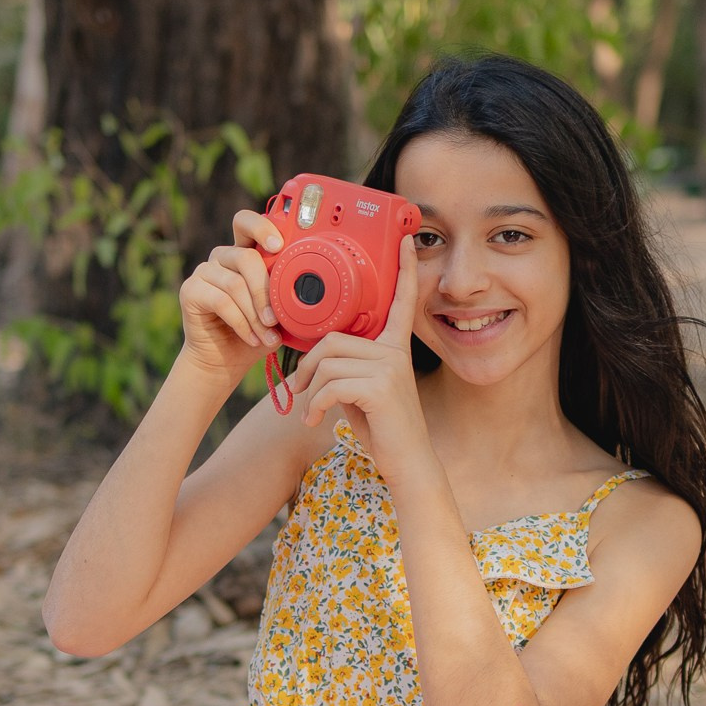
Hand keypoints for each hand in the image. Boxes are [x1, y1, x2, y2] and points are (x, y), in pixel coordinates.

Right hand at [176, 208, 284, 382]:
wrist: (224, 362)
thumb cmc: (256, 334)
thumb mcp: (279, 313)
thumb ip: (287, 295)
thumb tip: (309, 291)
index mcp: (244, 253)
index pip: (247, 223)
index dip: (262, 228)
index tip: (279, 246)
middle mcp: (222, 257)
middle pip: (246, 258)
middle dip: (265, 290)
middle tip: (276, 319)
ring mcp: (204, 271)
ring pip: (235, 284)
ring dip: (255, 315)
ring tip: (267, 336)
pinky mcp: (190, 290)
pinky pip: (221, 301)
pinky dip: (241, 323)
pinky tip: (252, 339)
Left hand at [283, 233, 426, 462]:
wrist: (407, 463)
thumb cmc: (383, 427)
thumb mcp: (363, 391)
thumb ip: (347, 367)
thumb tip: (317, 359)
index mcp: (394, 348)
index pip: (401, 302)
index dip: (404, 270)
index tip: (406, 241)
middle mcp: (395, 352)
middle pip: (333, 340)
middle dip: (306, 365)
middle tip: (298, 389)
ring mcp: (389, 368)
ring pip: (327, 363)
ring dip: (309, 390)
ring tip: (309, 410)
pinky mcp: (380, 388)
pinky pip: (330, 385)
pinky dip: (315, 405)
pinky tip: (314, 420)